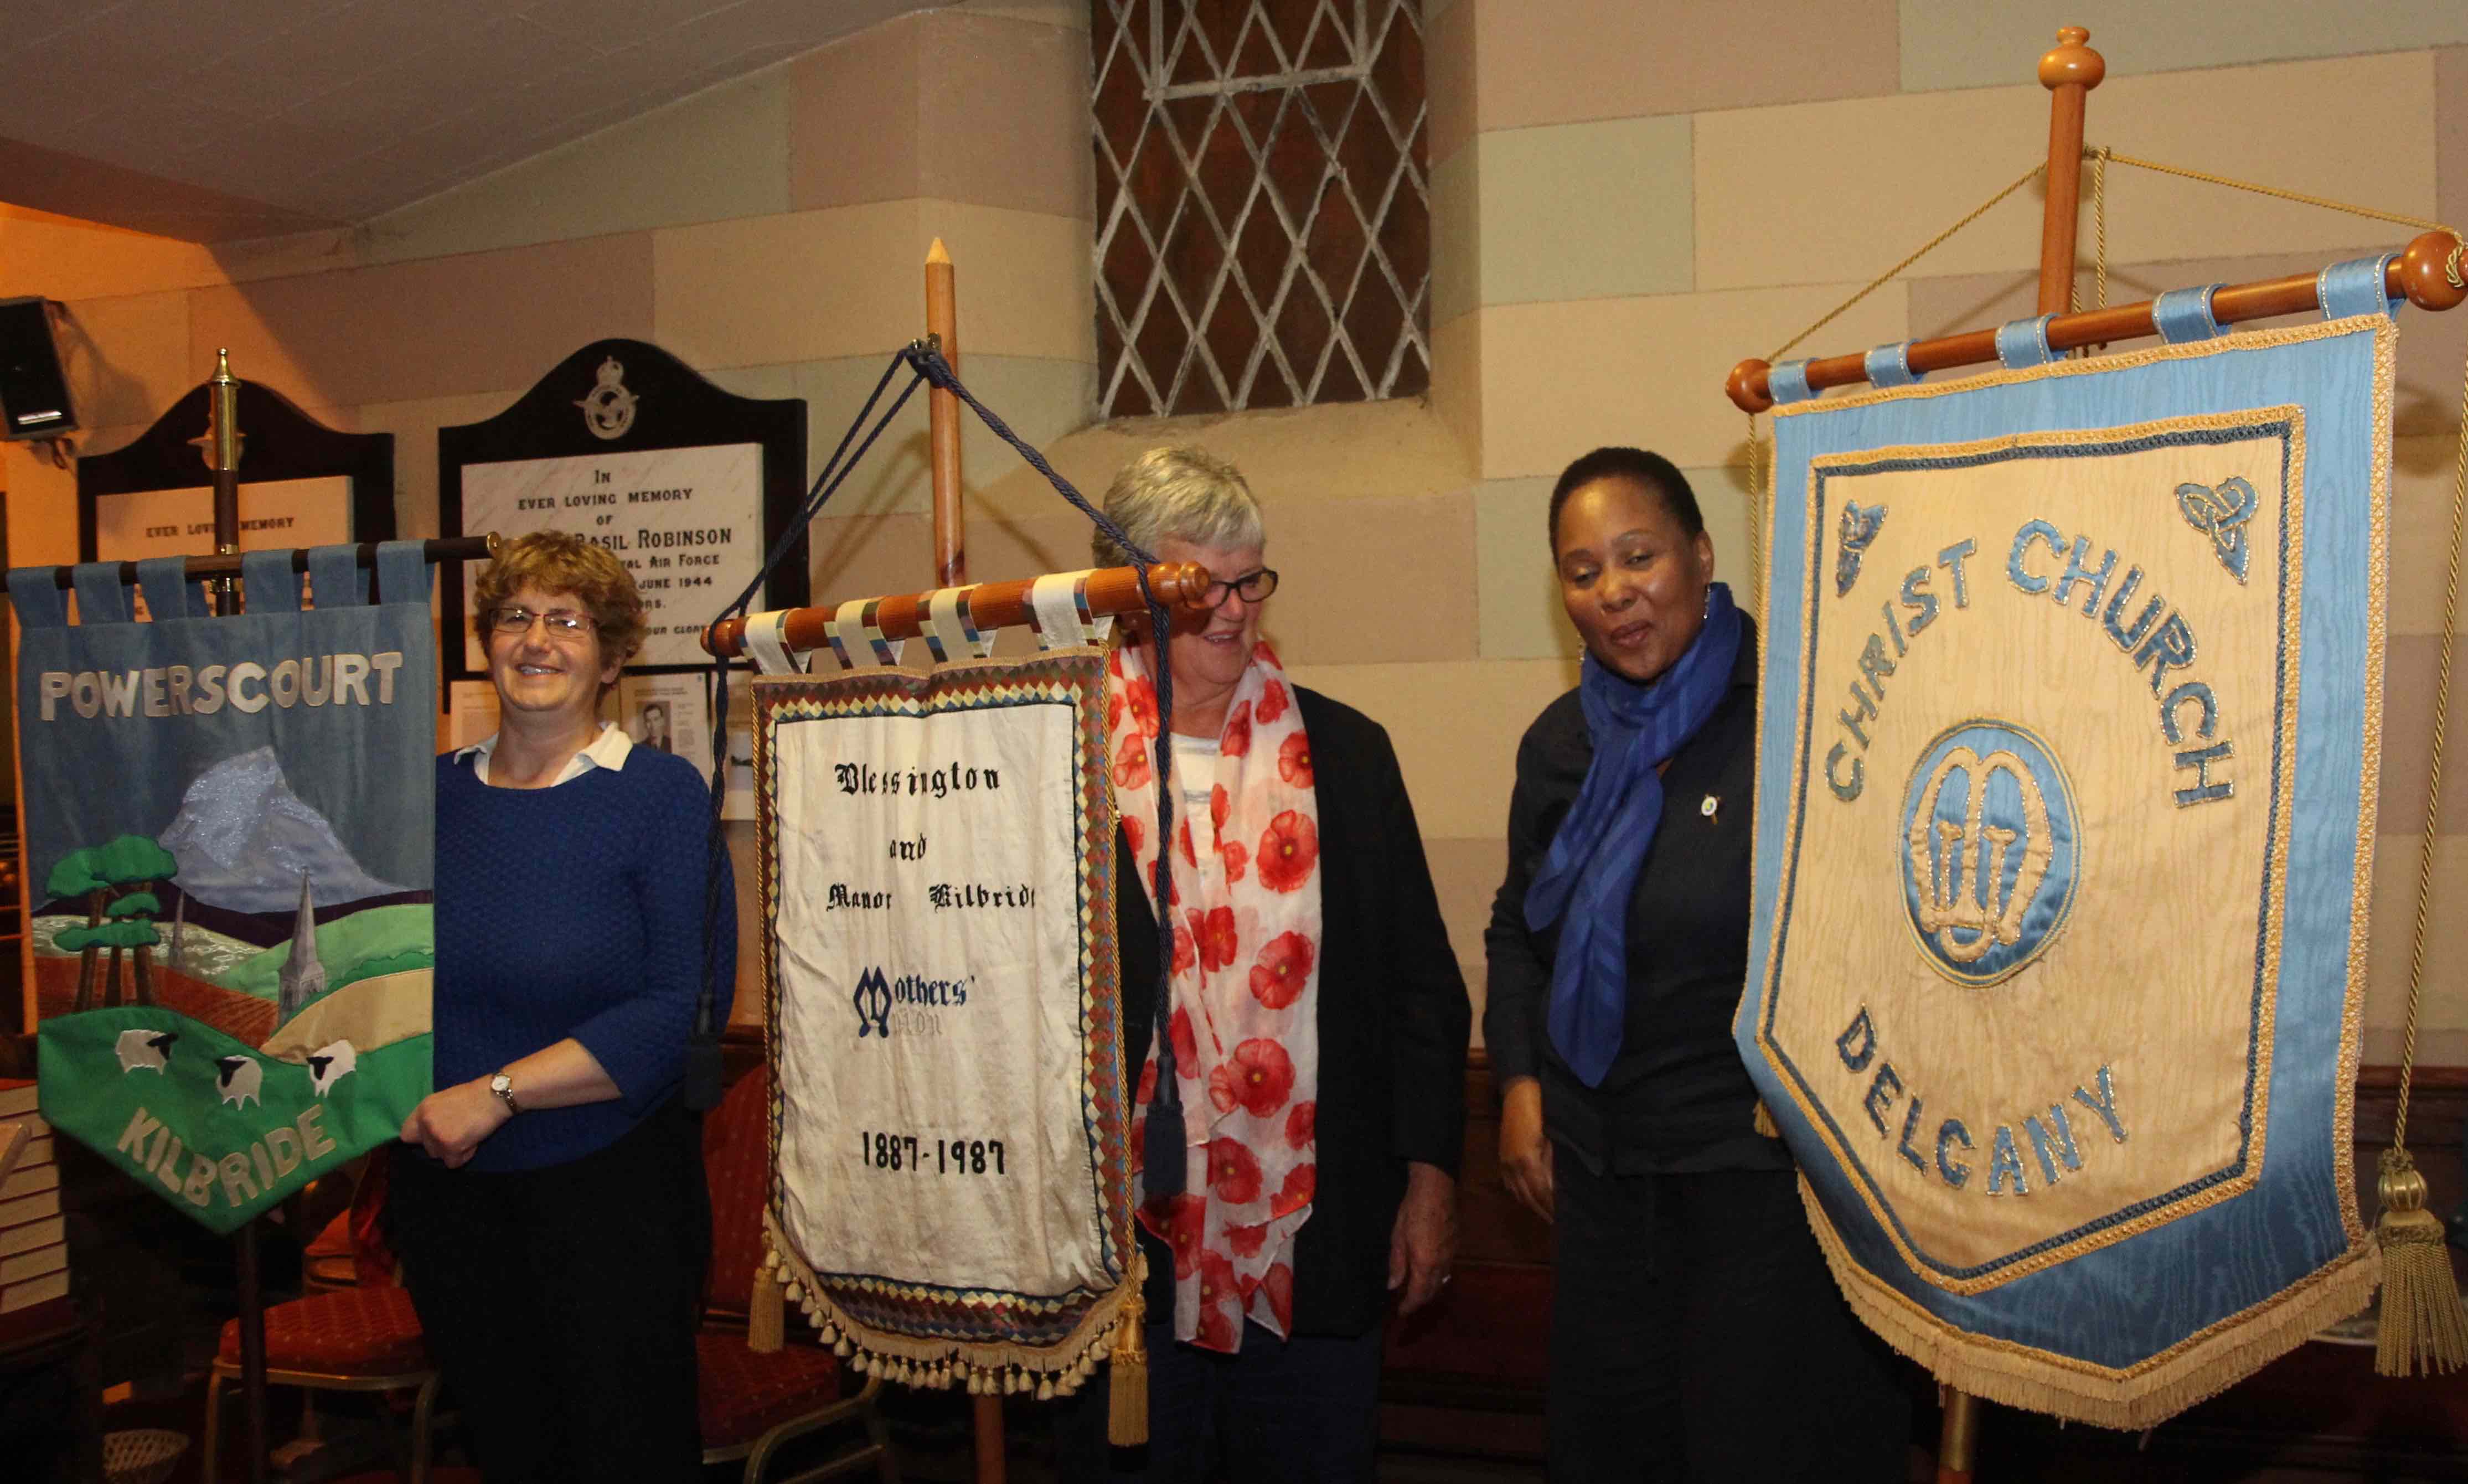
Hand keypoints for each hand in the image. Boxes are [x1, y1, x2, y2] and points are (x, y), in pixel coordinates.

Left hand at [400, 1078, 511, 1168]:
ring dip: (453, 1151)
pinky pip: (453, 1163)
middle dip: (441, 1145)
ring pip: (439, 1156)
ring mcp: (437, 1135)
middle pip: (427, 1148)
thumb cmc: (474, 1095)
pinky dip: (464, 1156)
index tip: (433, 1137)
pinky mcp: (451, 1146)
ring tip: (468, 1135)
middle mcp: (426, 1122)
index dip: (421, 1138)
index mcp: (423, 1109)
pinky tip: (473, 1141)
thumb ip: (432, 1115)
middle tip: (459, 1133)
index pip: (406, 1134)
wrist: (494, 1096)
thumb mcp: (444, 1100)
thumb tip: (427, 1132)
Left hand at [1387, 1161, 1456, 1314]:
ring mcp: (1452, 1254)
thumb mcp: (1398, 1238)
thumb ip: (1397, 1264)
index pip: (1418, 1295)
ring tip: (1418, 1290)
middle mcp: (1442, 1264)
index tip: (1401, 1312)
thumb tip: (1392, 1286)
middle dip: (1420, 1300)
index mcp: (1425, 1264)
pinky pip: (1448, 1268)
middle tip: (1408, 1302)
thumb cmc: (1412, 1212)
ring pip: (1442, 1280)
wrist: (1436, 1189)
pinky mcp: (1457, 1244)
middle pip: (1433, 1290)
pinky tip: (1431, 1271)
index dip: (1409, 1306)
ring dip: (1430, 1289)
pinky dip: (1439, 1276)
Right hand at [1498, 1077, 1553, 1222]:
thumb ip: (1553, 1165)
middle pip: (1529, 1197)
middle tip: (1557, 1223)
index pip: (1542, 1192)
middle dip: (1543, 1211)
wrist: (1519, 1093)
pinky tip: (1530, 1198)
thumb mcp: (1552, 1139)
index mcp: (1527, 1160)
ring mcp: (1505, 1162)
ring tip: (1546, 1214)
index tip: (1564, 1218)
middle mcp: (1513, 1166)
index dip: (1552, 1206)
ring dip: (1532, 1205)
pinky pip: (1510, 1184)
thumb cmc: (1542, 1112)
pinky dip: (1520, 1194)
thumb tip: (1559, 1188)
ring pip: (1518, 1192)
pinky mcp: (1502, 1158)